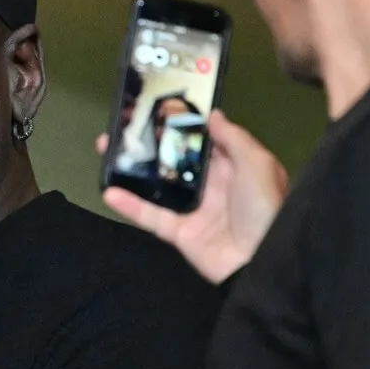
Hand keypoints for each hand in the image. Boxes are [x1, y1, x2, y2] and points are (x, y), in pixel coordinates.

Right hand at [95, 110, 286, 283]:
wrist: (262, 261)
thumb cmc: (264, 207)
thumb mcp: (258, 165)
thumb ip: (234, 138)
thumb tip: (213, 114)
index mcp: (232, 167)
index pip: (202, 141)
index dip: (180, 125)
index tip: (155, 107)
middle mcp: (210, 186)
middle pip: (173, 159)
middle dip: (148, 143)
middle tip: (123, 126)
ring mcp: (192, 210)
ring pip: (155, 185)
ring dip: (131, 168)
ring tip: (106, 149)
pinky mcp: (178, 233)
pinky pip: (150, 217)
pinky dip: (129, 206)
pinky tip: (109, 192)